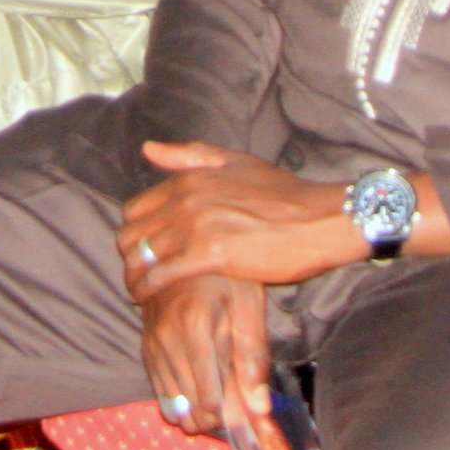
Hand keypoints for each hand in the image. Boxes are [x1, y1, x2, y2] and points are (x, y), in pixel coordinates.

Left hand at [119, 142, 367, 300]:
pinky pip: (160, 275)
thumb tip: (148, 148)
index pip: (135, 208)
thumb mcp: (236, 162)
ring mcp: (196, 225)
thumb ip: (190, 155)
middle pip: (131, 233)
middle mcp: (187, 198)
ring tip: (139, 292)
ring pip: (140, 256)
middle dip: (128, 257)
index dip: (133, 233)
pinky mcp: (209, 255)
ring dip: (133, 277)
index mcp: (190, 177)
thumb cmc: (285, 194)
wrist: (321, 219)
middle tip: (138, 275)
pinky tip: (150, 301)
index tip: (140, 250)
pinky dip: (148, 289)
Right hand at [136, 271, 268, 438]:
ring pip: (175, 408)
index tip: (253, 414)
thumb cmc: (225, 274)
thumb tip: (259, 410)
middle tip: (241, 405)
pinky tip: (203, 389)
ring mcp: (153, 345)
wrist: (185, 248)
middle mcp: (167, 340)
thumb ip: (254, 356)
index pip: (211, 401)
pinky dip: (184, 402)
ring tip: (225, 396)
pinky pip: (161, 394)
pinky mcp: (146, 348)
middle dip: (220, 419)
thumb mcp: (250, 304)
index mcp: (196, 327)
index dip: (235, 418)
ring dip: (201, 413)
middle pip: (193, 411)